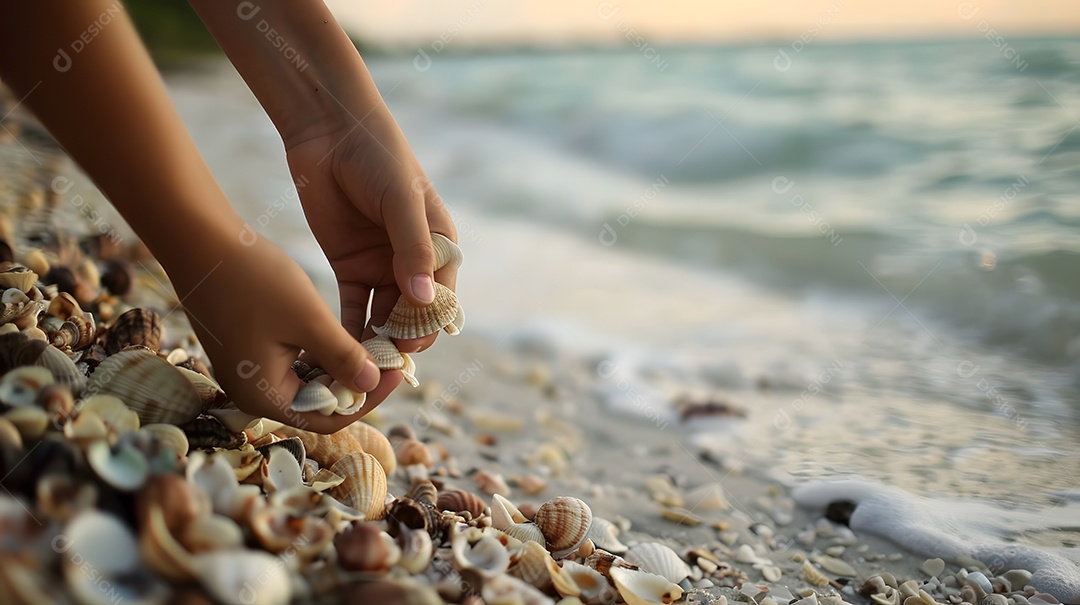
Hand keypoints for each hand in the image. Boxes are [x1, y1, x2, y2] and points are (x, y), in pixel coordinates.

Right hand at [176, 235, 392, 433]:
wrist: (201, 242)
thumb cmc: (253, 280)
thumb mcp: (308, 319)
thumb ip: (342, 356)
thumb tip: (373, 383)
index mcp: (265, 396)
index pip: (328, 417)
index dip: (368, 398)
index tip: (398, 371)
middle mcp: (254, 392)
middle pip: (320, 403)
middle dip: (357, 382)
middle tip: (393, 358)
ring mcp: (250, 371)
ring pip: (311, 382)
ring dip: (342, 366)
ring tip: (377, 345)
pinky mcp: (252, 350)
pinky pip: (296, 363)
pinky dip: (323, 353)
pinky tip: (348, 333)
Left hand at [284, 104, 458, 354]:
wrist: (330, 132)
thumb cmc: (378, 158)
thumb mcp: (400, 201)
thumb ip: (413, 249)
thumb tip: (425, 300)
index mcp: (440, 245)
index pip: (442, 296)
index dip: (428, 324)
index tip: (410, 346)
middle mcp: (414, 262)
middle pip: (415, 314)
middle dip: (403, 340)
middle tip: (382, 362)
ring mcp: (382, 267)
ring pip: (386, 317)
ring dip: (377, 340)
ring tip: (359, 363)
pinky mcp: (351, 268)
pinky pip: (356, 309)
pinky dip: (351, 329)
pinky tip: (340, 349)